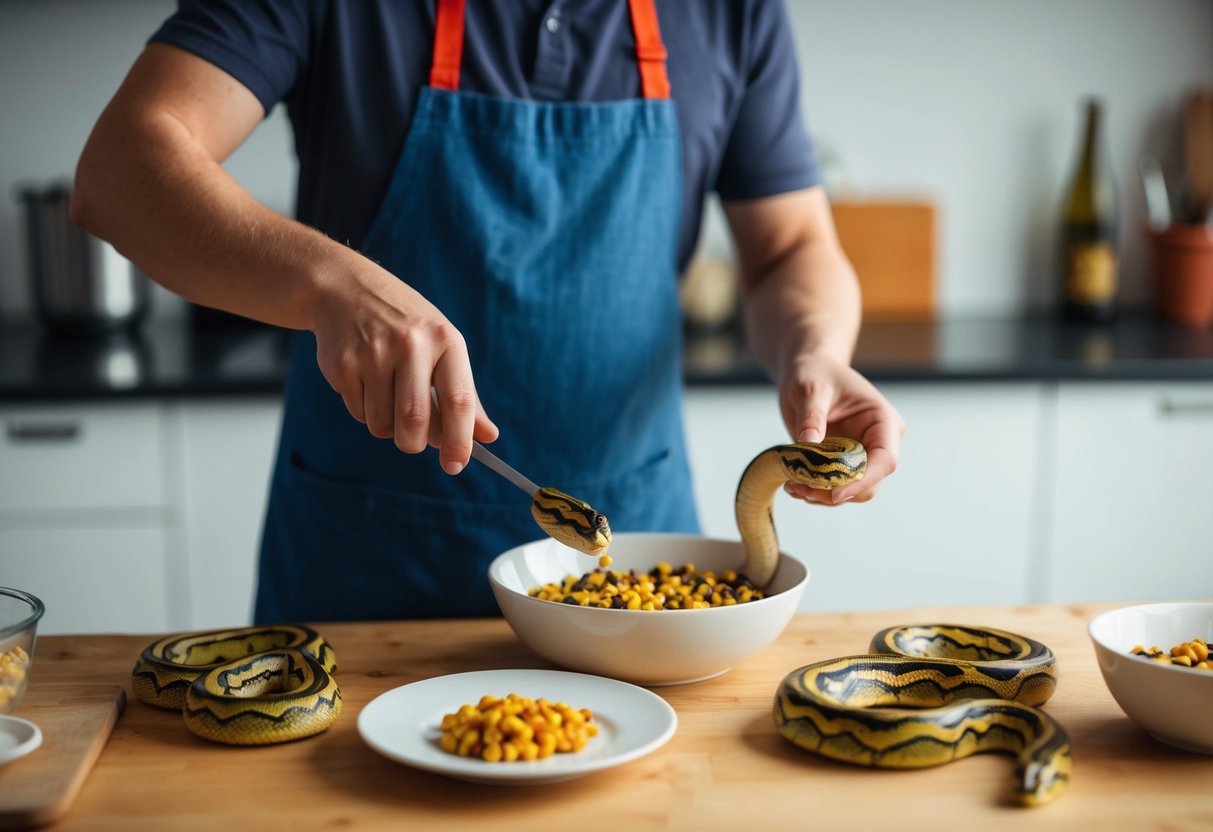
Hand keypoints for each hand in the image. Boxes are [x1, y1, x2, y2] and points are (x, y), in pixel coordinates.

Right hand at [309, 253, 497, 474]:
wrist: (346, 291)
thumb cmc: (406, 326)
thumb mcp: (443, 347)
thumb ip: (465, 395)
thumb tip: (487, 437)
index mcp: (445, 340)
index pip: (459, 401)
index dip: (460, 440)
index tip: (457, 464)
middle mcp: (411, 344)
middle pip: (416, 421)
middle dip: (416, 443)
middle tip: (414, 441)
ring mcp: (373, 353)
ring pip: (383, 424)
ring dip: (388, 427)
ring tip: (388, 398)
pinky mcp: (343, 365)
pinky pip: (359, 413)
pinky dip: (366, 412)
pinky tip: (366, 382)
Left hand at [777, 352, 902, 505]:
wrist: (807, 372)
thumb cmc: (814, 374)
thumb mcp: (810, 389)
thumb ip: (811, 415)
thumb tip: (809, 443)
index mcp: (882, 421)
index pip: (885, 460)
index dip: (863, 481)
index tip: (835, 494)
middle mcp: (877, 443)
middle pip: (869, 483)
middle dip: (837, 493)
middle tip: (801, 489)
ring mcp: (861, 456)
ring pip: (851, 491)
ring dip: (823, 496)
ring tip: (792, 487)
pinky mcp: (842, 464)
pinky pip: (834, 487)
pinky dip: (815, 491)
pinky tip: (793, 484)